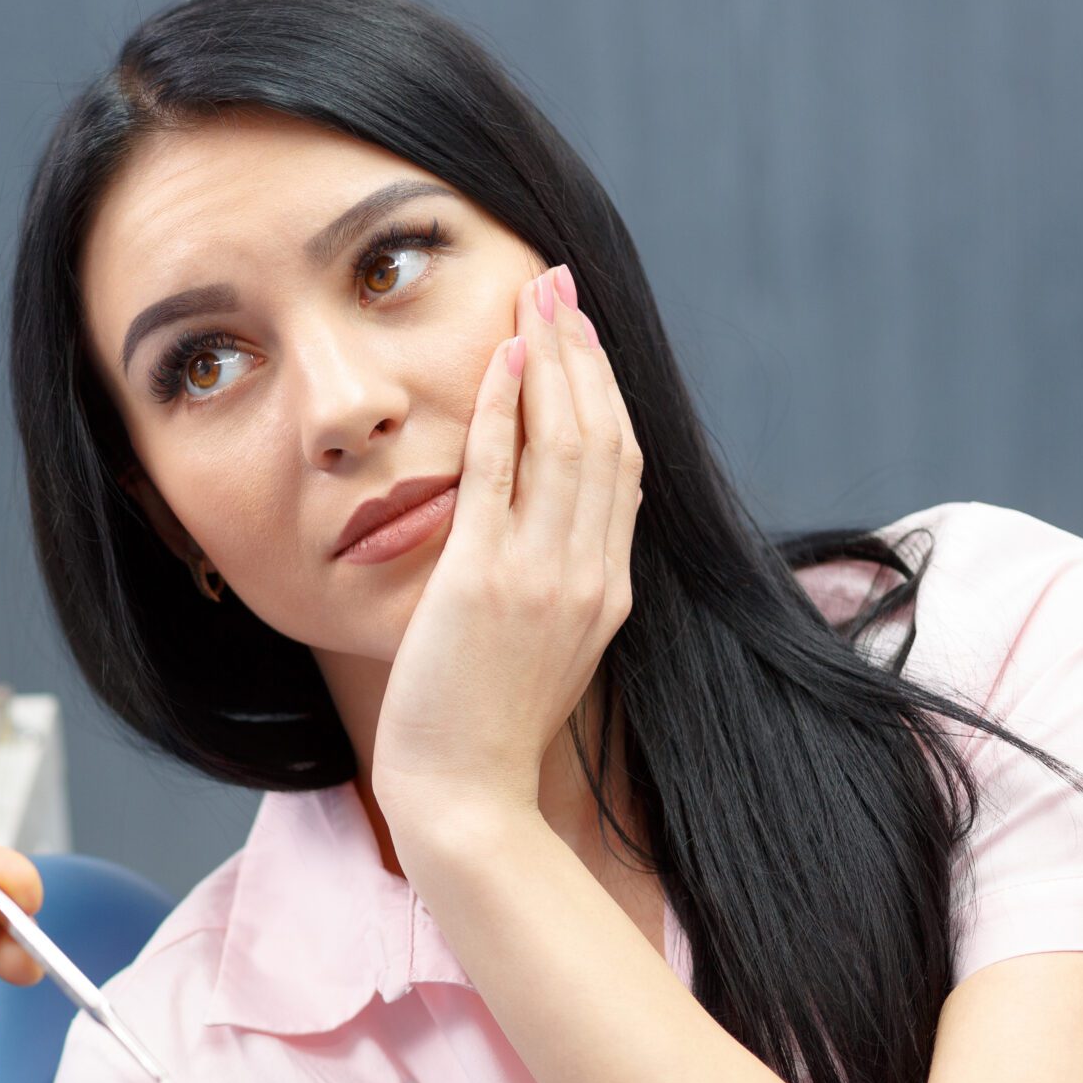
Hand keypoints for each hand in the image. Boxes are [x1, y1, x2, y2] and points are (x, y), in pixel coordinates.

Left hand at [370, 264, 641, 831]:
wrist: (464, 795)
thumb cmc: (485, 728)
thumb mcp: (539, 648)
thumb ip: (552, 587)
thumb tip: (538, 535)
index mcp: (607, 592)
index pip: (618, 469)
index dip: (605, 393)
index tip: (582, 337)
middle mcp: (589, 576)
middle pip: (603, 439)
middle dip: (583, 354)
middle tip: (560, 287)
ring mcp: (543, 578)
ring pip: (565, 444)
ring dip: (551, 363)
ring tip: (534, 300)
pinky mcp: (487, 583)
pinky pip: (502, 477)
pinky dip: (505, 412)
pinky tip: (500, 362)